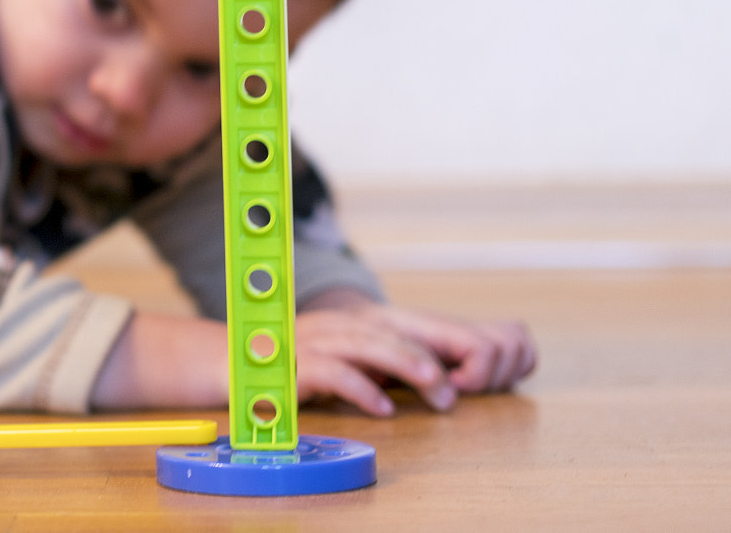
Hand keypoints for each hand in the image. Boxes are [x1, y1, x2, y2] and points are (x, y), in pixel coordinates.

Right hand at [297, 291, 535, 416]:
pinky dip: (359, 388)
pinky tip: (383, 408)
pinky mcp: (295, 367)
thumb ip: (412, 364)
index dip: (463, 343)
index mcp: (374, 323)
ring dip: (409, 365)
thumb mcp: (366, 360)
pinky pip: (330, 373)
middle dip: (441, 352)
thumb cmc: (314, 364)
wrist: (241, 358)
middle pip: (402, 329)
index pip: (426, 324)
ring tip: (441, 392)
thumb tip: (475, 374)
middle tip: (469, 387)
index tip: (489, 378)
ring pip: (369, 343)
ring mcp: (320, 342)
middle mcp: (349, 326)